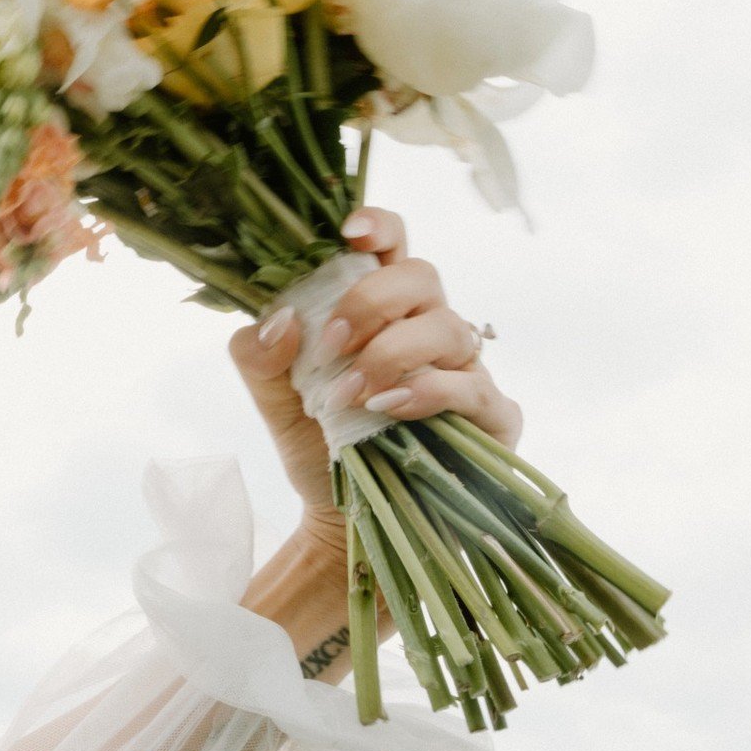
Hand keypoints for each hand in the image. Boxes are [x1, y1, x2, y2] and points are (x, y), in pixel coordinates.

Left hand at [228, 207, 522, 551]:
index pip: (392, 248)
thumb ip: (259, 357)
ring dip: (389, 355)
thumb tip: (280, 321)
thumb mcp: (273, 400)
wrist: (341, 524)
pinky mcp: (491, 418)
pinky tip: (388, 409)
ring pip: (448, 327)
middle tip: (330, 344)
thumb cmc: (318, 446)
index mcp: (382, 311)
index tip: (347, 234)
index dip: (378, 226)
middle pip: (423, 276)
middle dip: (373, 301)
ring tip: (346, 397)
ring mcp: (466, 370)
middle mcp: (429, 330)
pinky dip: (427, 392)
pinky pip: (473, 387)